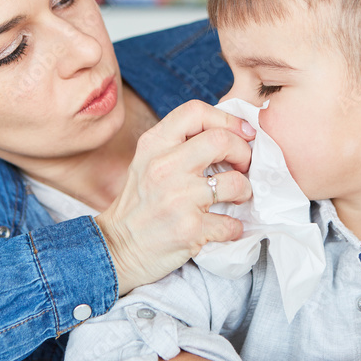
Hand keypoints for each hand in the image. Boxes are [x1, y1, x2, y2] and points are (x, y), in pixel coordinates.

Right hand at [95, 100, 255, 294]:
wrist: (116, 248)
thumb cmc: (139, 203)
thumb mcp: (148, 161)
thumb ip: (179, 144)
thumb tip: (229, 132)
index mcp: (154, 145)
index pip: (196, 111)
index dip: (228, 119)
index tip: (243, 132)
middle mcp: (164, 167)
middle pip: (221, 140)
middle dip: (244, 152)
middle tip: (244, 166)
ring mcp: (178, 198)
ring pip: (235, 182)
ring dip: (244, 190)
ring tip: (237, 197)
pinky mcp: (189, 230)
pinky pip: (231, 223)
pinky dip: (234, 227)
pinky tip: (225, 226)